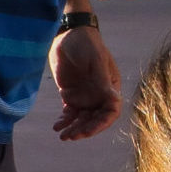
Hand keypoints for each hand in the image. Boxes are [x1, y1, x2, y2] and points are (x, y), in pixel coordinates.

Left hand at [50, 23, 120, 139]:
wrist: (68, 35)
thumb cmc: (87, 45)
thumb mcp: (96, 61)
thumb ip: (102, 81)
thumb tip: (113, 101)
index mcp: (110, 88)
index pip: (111, 112)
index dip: (101, 123)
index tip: (88, 130)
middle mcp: (99, 95)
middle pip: (95, 119)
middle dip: (84, 130)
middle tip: (71, 136)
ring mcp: (85, 96)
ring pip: (82, 119)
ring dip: (74, 128)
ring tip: (62, 135)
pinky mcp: (70, 95)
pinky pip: (69, 113)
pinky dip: (64, 121)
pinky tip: (57, 126)